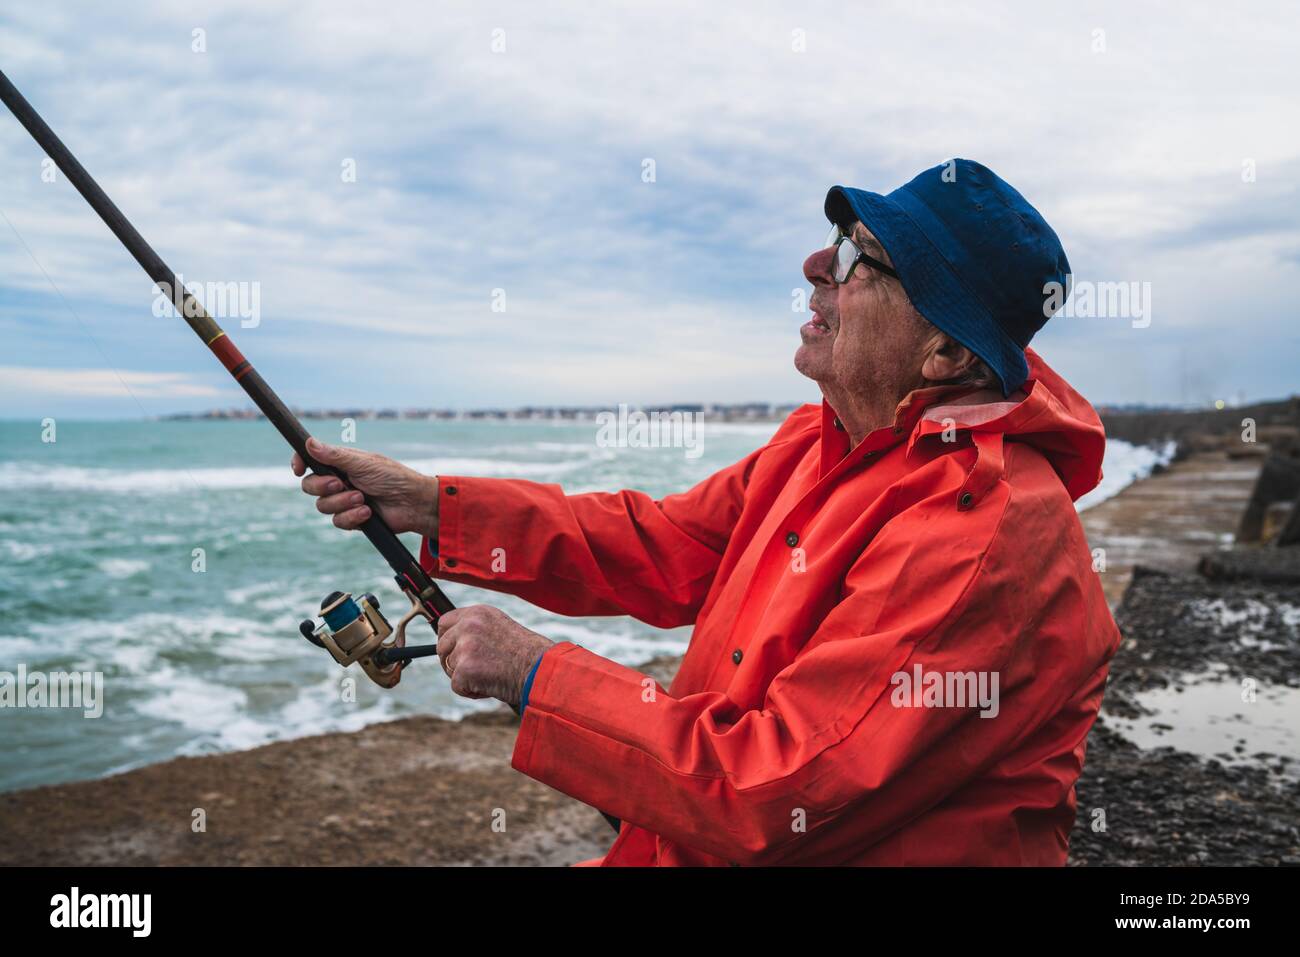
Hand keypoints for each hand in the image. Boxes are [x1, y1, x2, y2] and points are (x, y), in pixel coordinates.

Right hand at [291, 437, 439, 536]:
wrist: (413, 504)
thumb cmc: (393, 477)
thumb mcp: (363, 463)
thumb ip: (335, 456)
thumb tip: (310, 443)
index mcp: (341, 462)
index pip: (310, 460)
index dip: (299, 463)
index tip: (297, 469)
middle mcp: (340, 480)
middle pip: (310, 485)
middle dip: (322, 486)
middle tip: (340, 484)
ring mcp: (345, 500)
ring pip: (322, 506)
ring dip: (342, 503)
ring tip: (362, 498)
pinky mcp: (352, 518)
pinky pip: (337, 521)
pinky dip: (352, 517)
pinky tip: (368, 513)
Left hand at [436, 605, 554, 707]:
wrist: (541, 668)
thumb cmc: (528, 653)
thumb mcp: (500, 629)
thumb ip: (477, 631)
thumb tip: (454, 645)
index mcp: (477, 612)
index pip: (444, 623)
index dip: (447, 639)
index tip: (454, 651)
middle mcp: (468, 625)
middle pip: (441, 647)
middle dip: (452, 662)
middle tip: (472, 671)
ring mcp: (465, 646)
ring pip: (450, 668)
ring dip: (466, 677)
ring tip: (491, 677)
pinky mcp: (464, 668)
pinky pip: (457, 686)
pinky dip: (471, 692)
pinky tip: (491, 686)